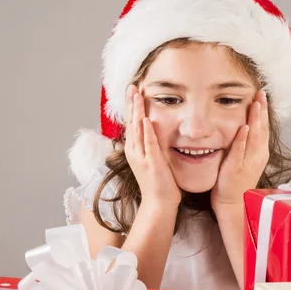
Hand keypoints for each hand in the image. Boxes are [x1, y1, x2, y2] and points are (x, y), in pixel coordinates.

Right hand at [124, 85, 181, 206]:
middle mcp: (134, 152)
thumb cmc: (158, 183)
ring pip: (137, 130)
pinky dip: (146, 131)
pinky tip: (145, 119)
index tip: (133, 92)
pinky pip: (148, 144)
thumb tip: (152, 130)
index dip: (131, 107)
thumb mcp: (151, 160)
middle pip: (131, 123)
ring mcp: (141, 157)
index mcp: (134, 150)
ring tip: (137, 96)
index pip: (131, 124)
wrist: (159, 203)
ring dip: (137, 111)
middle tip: (132, 86)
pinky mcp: (151, 163)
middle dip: (131, 104)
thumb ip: (150, 145)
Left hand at [211, 90, 269, 208]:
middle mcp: (257, 155)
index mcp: (260, 152)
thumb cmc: (237, 181)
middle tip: (261, 93)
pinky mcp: (236, 168)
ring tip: (256, 104)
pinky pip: (240, 151)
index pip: (264, 127)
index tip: (263, 96)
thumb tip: (244, 124)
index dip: (264, 111)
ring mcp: (248, 162)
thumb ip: (247, 143)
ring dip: (255, 120)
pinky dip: (242, 138)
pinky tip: (243, 127)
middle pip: (261, 129)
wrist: (233, 202)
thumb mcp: (247, 159)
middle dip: (262, 110)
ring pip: (253, 137)